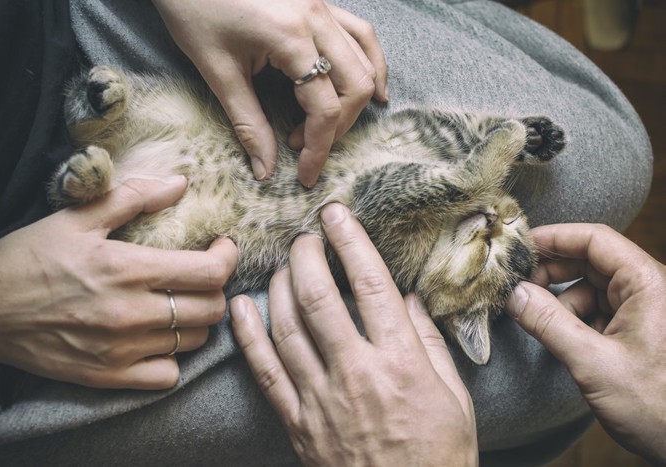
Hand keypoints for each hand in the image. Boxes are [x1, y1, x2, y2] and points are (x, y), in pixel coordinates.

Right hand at [0, 176, 237, 389]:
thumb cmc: (29, 257)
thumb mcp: (78, 217)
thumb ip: (135, 197)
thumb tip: (180, 183)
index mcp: (126, 269)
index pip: (209, 272)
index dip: (227, 257)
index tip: (221, 247)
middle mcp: (130, 313)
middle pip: (211, 309)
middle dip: (215, 287)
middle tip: (200, 275)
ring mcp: (120, 350)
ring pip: (195, 341)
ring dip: (197, 320)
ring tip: (180, 303)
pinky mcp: (107, 377)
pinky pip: (168, 375)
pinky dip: (173, 357)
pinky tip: (159, 338)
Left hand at [152, 0, 387, 186]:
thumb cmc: (193, 10)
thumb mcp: (217, 71)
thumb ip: (248, 123)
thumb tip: (266, 168)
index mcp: (290, 36)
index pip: (324, 106)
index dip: (318, 148)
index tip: (306, 175)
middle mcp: (316, 17)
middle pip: (356, 85)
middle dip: (338, 127)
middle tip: (307, 148)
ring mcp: (322, 6)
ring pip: (366, 60)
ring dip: (356, 100)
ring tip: (335, 127)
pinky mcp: (320, 2)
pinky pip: (360, 34)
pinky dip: (370, 63)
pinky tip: (371, 87)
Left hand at [230, 203, 476, 465]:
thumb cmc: (439, 456)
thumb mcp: (455, 398)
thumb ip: (430, 343)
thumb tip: (408, 299)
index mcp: (402, 363)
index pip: (371, 285)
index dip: (351, 242)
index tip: (337, 214)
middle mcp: (357, 373)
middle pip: (319, 297)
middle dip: (306, 255)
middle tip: (305, 234)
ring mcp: (321, 399)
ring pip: (287, 327)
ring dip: (279, 286)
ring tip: (282, 263)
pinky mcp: (297, 422)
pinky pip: (266, 371)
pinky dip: (248, 336)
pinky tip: (239, 307)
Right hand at [505, 223, 665, 464]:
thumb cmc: (660, 407)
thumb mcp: (595, 364)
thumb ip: (550, 324)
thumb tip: (514, 294)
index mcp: (648, 285)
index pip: (595, 240)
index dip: (554, 237)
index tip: (519, 246)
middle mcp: (647, 291)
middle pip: (589, 261)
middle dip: (551, 272)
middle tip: (519, 287)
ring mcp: (641, 311)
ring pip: (588, 288)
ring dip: (560, 302)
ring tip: (540, 324)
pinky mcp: (634, 331)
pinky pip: (595, 311)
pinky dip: (572, 320)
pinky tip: (562, 341)